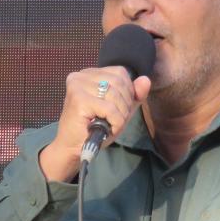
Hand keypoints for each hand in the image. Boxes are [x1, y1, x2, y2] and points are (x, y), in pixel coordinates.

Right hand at [40, 66, 151, 181]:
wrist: (73, 147)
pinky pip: (109, 107)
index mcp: (90, 74)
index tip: (119, 108)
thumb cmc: (95, 127)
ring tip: (110, 124)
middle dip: (124, 104)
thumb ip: (134, 95)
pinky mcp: (78, 99)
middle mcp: (81, 75)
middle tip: (115, 119)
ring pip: (115, 94)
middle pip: (119, 82)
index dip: (128, 91)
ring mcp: (78, 86)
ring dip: (120, 114)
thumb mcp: (120, 109)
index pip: (120, 72)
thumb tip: (146, 80)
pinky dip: (115, 121)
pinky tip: (107, 128)